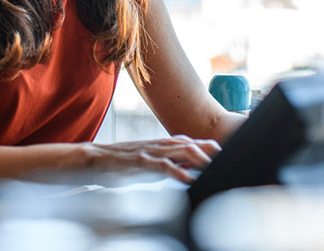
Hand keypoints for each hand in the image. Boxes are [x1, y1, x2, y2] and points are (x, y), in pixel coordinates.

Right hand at [85, 135, 220, 182]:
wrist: (96, 159)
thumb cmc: (124, 164)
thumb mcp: (152, 164)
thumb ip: (172, 165)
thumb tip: (193, 171)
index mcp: (163, 145)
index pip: (192, 143)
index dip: (209, 148)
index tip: (225, 154)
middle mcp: (160, 145)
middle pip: (191, 143)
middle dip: (210, 150)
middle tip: (227, 158)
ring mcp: (151, 151)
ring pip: (181, 150)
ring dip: (200, 158)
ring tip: (214, 166)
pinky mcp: (141, 161)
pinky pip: (163, 166)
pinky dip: (179, 172)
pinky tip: (189, 180)